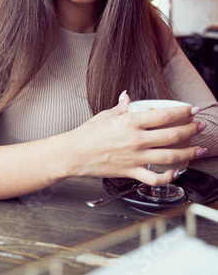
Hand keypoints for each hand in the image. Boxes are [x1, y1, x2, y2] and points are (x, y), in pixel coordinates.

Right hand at [66, 93, 206, 185]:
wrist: (74, 154)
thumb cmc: (87, 134)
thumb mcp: (105, 115)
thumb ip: (120, 106)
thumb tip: (127, 96)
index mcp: (130, 122)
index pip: (164, 115)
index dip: (183, 111)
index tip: (193, 109)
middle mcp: (136, 140)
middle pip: (172, 135)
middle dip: (191, 130)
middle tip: (201, 127)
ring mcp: (135, 157)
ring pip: (170, 156)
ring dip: (189, 153)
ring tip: (200, 149)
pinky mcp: (131, 172)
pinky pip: (155, 178)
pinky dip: (169, 177)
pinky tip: (177, 172)